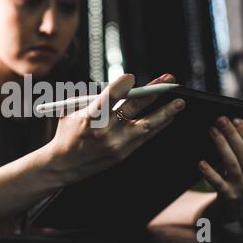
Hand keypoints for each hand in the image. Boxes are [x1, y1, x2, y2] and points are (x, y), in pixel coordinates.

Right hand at [47, 74, 185, 185]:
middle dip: (153, 92)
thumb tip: (117, 86)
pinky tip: (168, 118)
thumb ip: (92, 97)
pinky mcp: (122, 154)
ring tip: (179, 102)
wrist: (63, 165)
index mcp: (89, 117)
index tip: (132, 77)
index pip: (109, 97)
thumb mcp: (70, 111)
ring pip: (146, 125)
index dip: (122, 85)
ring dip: (165, 112)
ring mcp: (116, 144)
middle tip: (169, 81)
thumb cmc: (67, 134)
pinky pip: (144, 138)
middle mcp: (105, 131)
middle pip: (133, 107)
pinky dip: (157, 126)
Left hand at [198, 117, 242, 222]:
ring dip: (221, 145)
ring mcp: (242, 188)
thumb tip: (233, 125)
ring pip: (231, 163)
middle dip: (231, 134)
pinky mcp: (228, 196)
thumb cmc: (242, 180)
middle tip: (220, 119)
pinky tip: (201, 162)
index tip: (236, 119)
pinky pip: (217, 182)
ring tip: (212, 131)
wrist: (236, 210)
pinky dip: (209, 172)